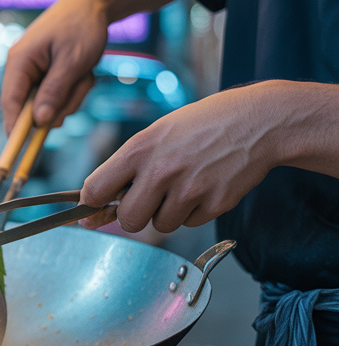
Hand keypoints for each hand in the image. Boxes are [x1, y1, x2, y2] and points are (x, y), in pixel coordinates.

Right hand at [0, 0, 189, 132]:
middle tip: (80, 85)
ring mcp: (34, 71)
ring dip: (72, 94)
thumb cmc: (82, 26)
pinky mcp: (47, 73)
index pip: (11, 103)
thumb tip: (40, 123)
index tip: (19, 151)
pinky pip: (59, 94)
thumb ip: (54, 92)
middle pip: (33, 108)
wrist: (96, 0)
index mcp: (19, 62)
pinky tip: (85, 69)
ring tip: (85, 71)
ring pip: (50, 103)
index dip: (15, 129)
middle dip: (60, 103)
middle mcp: (21, 68)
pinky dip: (75, 87)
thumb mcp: (73, 62)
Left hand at [79, 85, 278, 233]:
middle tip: (150, 196)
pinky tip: (205, 185)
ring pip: (160, 225)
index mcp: (139, 149)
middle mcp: (160, 171)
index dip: (91, 204)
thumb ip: (124, 168)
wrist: (256, 121)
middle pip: (128, 220)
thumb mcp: (155, 135)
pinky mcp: (214, 204)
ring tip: (184, 182)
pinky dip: (194, 211)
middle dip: (135, 214)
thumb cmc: (198, 127)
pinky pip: (189, 223)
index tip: (94, 208)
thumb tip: (90, 205)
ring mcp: (189, 190)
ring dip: (167, 212)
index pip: (94, 190)